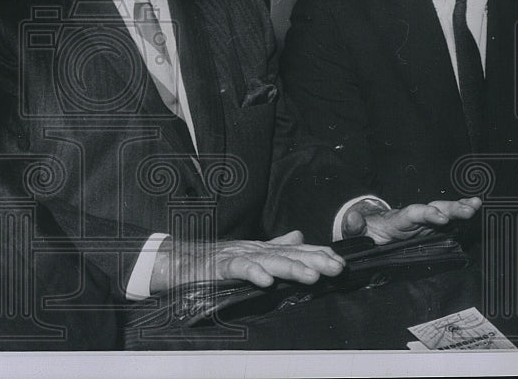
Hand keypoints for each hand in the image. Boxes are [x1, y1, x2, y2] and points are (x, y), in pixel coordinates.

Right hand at [150, 230, 344, 292]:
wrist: (178, 261)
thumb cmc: (213, 260)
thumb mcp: (250, 254)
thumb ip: (275, 246)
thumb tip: (299, 235)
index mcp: (262, 249)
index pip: (295, 250)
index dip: (317, 254)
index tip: (339, 262)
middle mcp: (253, 249)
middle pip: (287, 254)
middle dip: (313, 260)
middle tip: (336, 268)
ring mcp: (236, 256)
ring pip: (268, 261)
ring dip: (291, 267)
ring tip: (312, 276)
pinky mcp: (219, 266)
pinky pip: (237, 269)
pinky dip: (252, 273)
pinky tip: (266, 282)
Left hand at [344, 197, 481, 244]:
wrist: (372, 232)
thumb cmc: (366, 232)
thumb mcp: (356, 231)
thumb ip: (353, 226)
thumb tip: (351, 216)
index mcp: (398, 220)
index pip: (413, 214)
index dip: (428, 214)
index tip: (441, 217)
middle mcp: (415, 218)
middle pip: (434, 209)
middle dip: (451, 208)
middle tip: (468, 209)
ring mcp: (426, 224)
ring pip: (445, 213)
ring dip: (460, 209)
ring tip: (476, 204)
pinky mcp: (433, 230)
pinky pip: (449, 223)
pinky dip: (462, 217)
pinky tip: (475, 210)